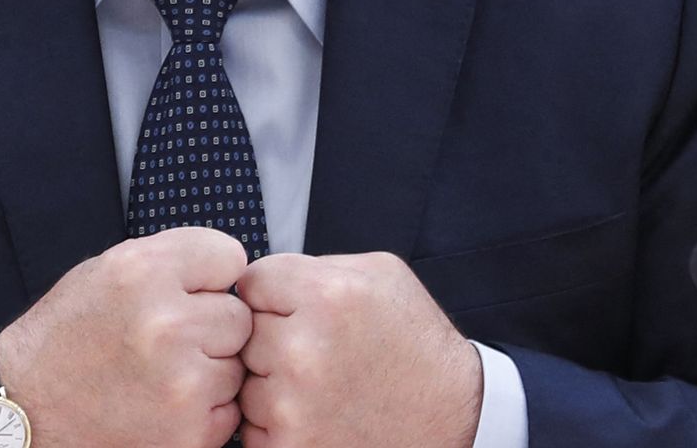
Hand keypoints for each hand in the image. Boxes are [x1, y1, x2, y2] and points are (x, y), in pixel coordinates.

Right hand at [0, 226, 251, 447]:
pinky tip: (162, 404)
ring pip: (238, 364)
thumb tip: (230, 270)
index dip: (209, 277)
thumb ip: (170, 262)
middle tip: (167, 341)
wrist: (26, 410)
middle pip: (239, 315)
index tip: (189, 292)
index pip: (229, 257)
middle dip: (211, 326)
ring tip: (160, 374)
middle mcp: (166, 322)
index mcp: (143, 271)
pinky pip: (230, 408)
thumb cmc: (66, 337)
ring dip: (210, 370)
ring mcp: (182, 382)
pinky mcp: (190, 431)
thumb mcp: (105, 271)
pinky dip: (206, 410)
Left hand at [235, 252, 482, 447]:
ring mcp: (294, 405)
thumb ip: (316, 266)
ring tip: (321, 384)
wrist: (452, 417)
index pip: (252, 281)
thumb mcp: (381, 274)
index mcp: (327, 295)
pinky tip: (316, 413)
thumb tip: (263, 275)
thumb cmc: (415, 345)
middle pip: (244, 331)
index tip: (297, 309)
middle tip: (317, 350)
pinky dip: (275, 422)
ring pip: (244, 380)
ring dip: (271, 382)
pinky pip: (251, 425)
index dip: (274, 295)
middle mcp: (304, 349)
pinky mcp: (290, 447)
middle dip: (272, 338)